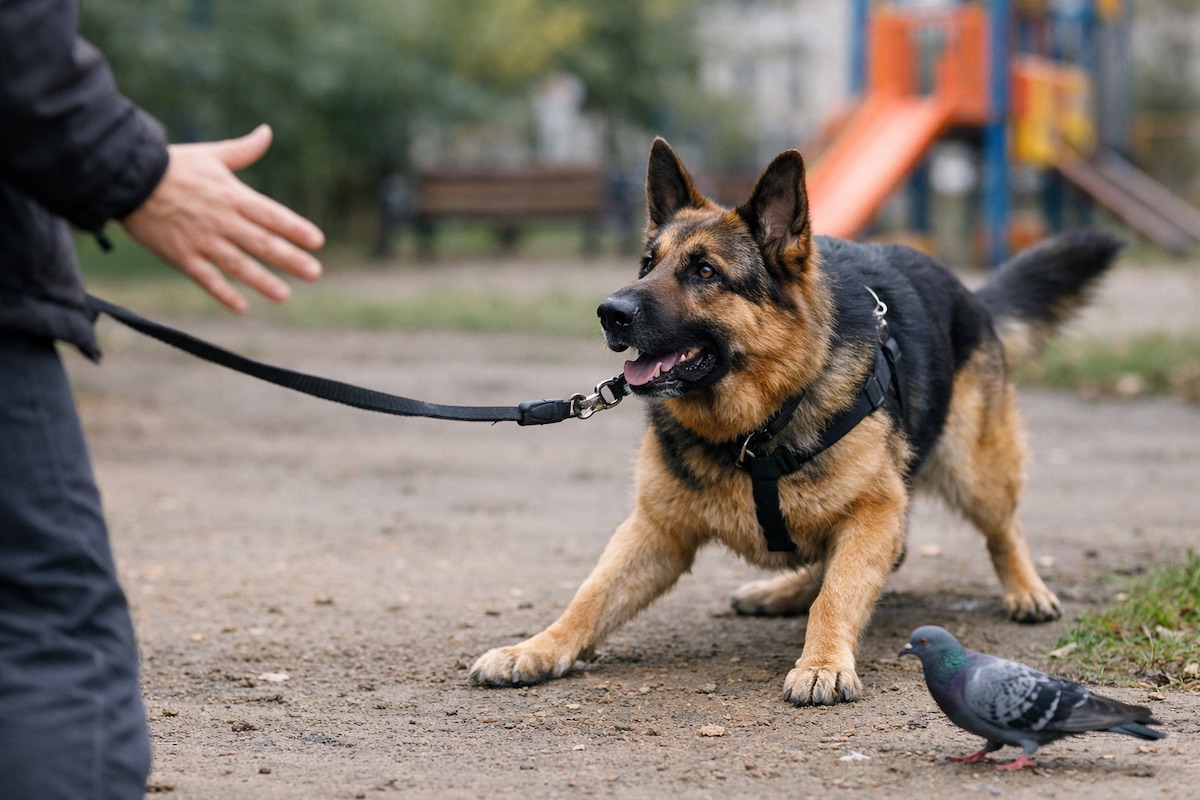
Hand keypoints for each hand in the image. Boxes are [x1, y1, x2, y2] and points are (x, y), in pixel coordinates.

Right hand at [119, 124, 324, 312]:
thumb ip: (243, 150)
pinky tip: (241, 306)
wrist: (126, 178)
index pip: (271, 214)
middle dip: (290, 259)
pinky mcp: (181, 255)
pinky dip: (223, 293)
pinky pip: (206, 278)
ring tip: (284, 295)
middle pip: (261, 242)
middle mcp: (222, 220)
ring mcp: (201, 239)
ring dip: (262, 280)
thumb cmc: (172, 165)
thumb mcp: (211, 154)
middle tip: (315, 273)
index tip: (317, 241)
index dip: (295, 228)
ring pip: (237, 264)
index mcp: (232, 195)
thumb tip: (267, 132)